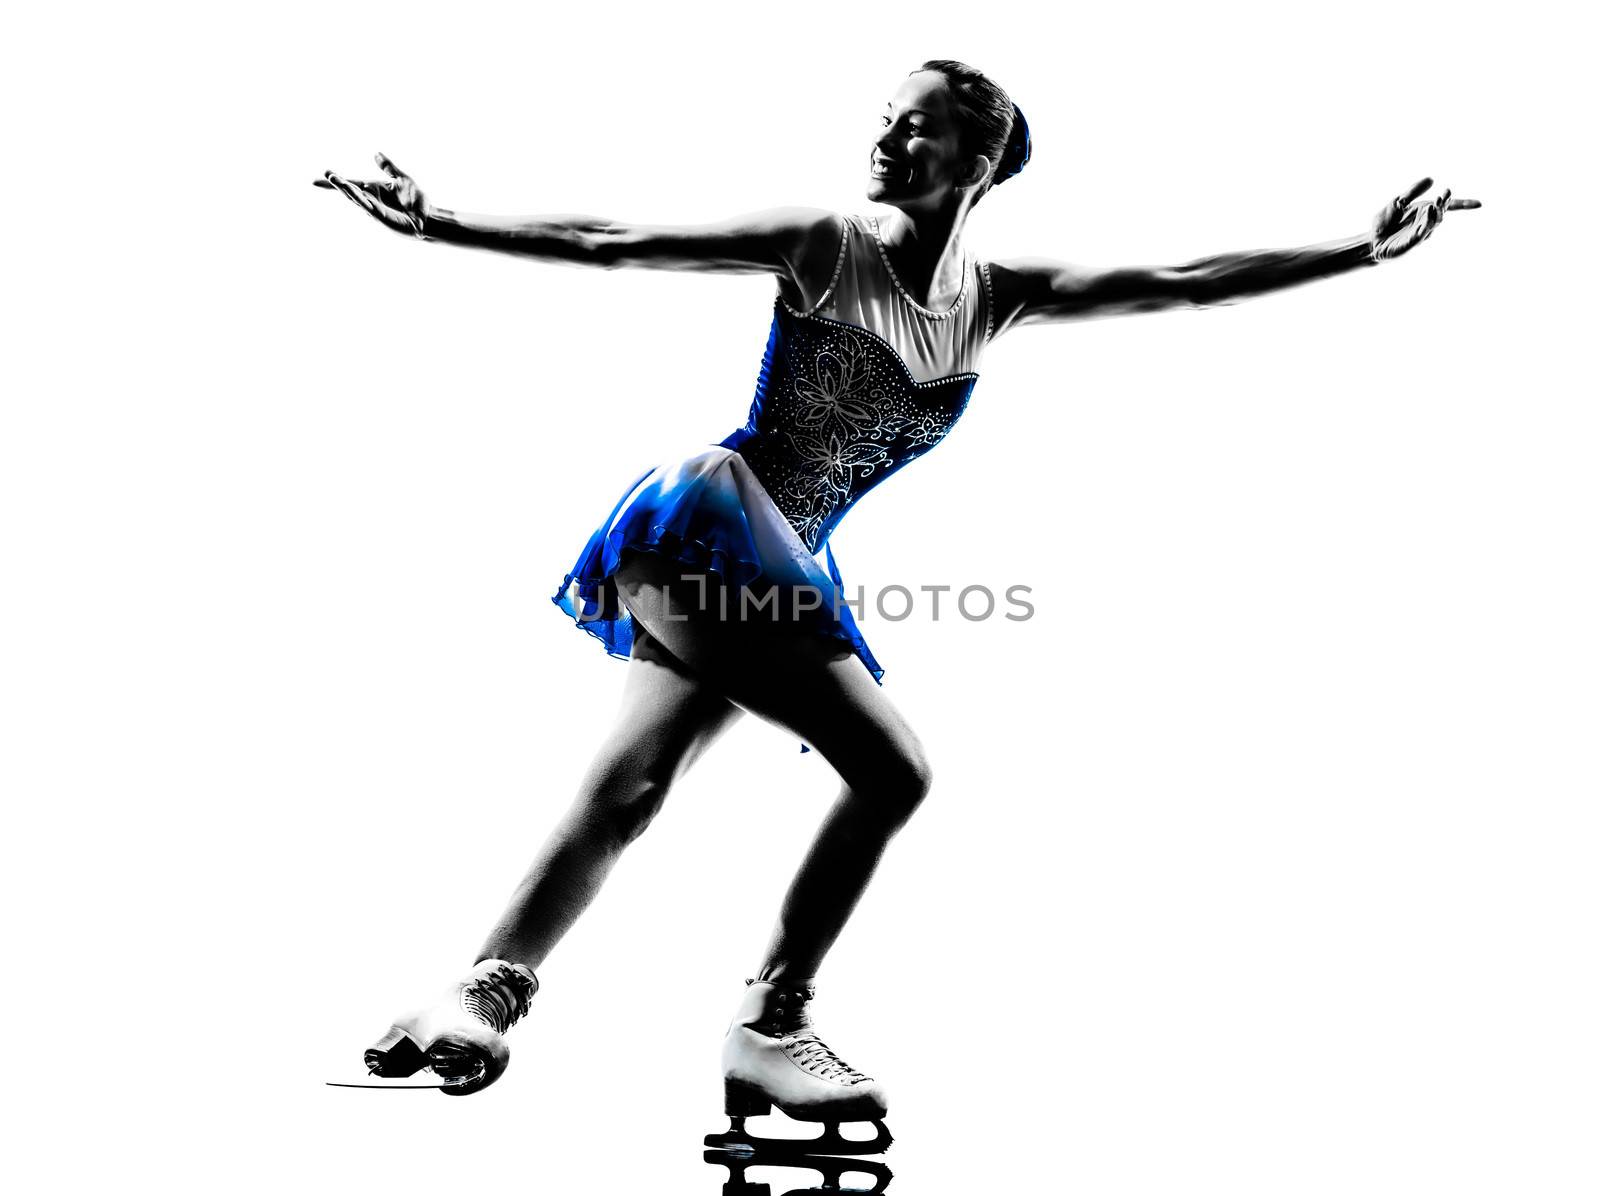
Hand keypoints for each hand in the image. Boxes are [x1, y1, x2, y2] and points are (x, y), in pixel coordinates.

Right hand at [314, 153, 429, 238]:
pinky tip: (350, 190)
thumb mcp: (401, 178)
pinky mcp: (380, 216)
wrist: (428, 218)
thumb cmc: (416, 201)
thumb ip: (388, 167)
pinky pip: (366, 205)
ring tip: (333, 178)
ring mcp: (374, 208)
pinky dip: (358, 198)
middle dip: (338, 183)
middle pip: (350, 190)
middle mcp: (371, 199)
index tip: (324, 173)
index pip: (352, 182)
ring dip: (345, 189)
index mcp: (374, 189)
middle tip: (326, 174)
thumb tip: (376, 153)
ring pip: (356, 197)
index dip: (338, 180)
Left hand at [1369, 176, 1480, 261]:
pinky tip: (1426, 216)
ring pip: (1433, 223)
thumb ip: (1413, 191)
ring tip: (1433, 204)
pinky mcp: (1410, 244)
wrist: (1371, 240)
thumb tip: (1431, 179)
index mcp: (1425, 211)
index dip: (1463, 205)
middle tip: (1444, 194)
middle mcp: (1426, 222)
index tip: (1479, 204)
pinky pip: (1421, 234)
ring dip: (1435, 214)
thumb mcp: (1398, 202)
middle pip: (1441, 213)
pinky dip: (1425, 225)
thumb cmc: (1385, 222)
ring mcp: (1419, 234)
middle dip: (1444, 204)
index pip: (1447, 207)